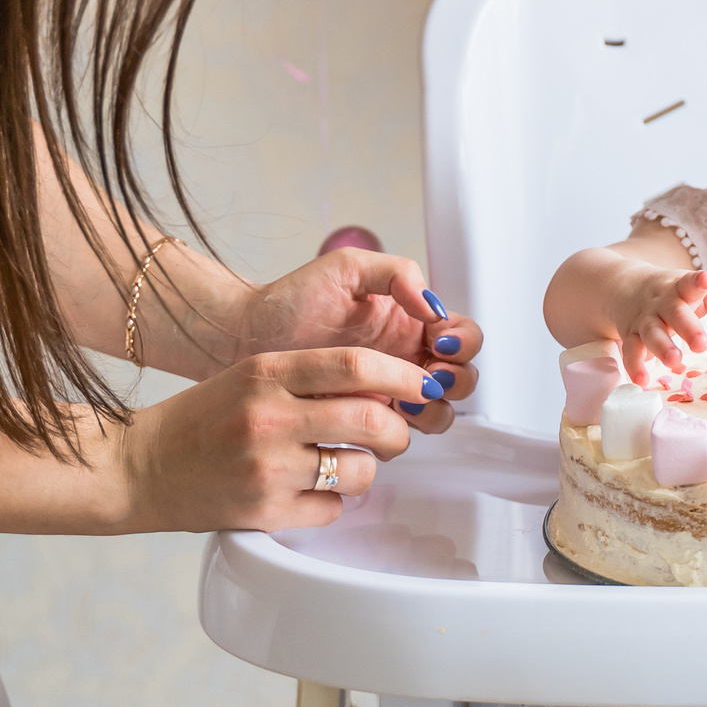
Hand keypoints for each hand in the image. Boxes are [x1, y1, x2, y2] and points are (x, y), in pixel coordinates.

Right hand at [113, 347, 439, 531]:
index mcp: (267, 373)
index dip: (401, 375)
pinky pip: (332, 509)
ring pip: (360, 471)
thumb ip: (312, 376)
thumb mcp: (254, 376)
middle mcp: (268, 418)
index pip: (355, 365)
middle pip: (371, 420)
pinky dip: (332, 501)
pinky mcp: (264, 513)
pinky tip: (307, 489)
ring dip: (367, 469)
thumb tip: (386, 386)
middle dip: (399, 429)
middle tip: (395, 432)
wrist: (142, 468)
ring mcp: (267, 469)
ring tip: (344, 464)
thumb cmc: (204, 419)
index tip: (419, 384)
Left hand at [238, 248, 481, 425]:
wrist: (242, 341)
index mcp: (409, 323)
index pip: (462, 335)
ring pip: (438, 411)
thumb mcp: (346, 269)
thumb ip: (396, 274)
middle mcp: (404, 359)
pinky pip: (400, 436)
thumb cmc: (289, 301)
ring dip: (435, 408)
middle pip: (461, 377)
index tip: (441, 342)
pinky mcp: (362, 422)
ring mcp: (385, 393)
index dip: (463, 342)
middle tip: (430, 375)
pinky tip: (382, 418)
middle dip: (456, 378)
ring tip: (404, 401)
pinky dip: (404, 431)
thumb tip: (432, 306)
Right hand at [616, 268, 706, 380]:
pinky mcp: (630, 336)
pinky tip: (642, 381)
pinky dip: (635, 366)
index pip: (690, 283)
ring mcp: (644, 320)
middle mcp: (661, 304)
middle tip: (701, 344)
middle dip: (687, 328)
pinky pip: (631, 351)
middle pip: (674, 314)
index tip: (706, 278)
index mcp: (680, 289)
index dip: (699, 282)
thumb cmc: (670, 292)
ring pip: (652, 334)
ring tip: (675, 363)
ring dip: (662, 348)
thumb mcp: (694, 290)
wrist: (623, 287)